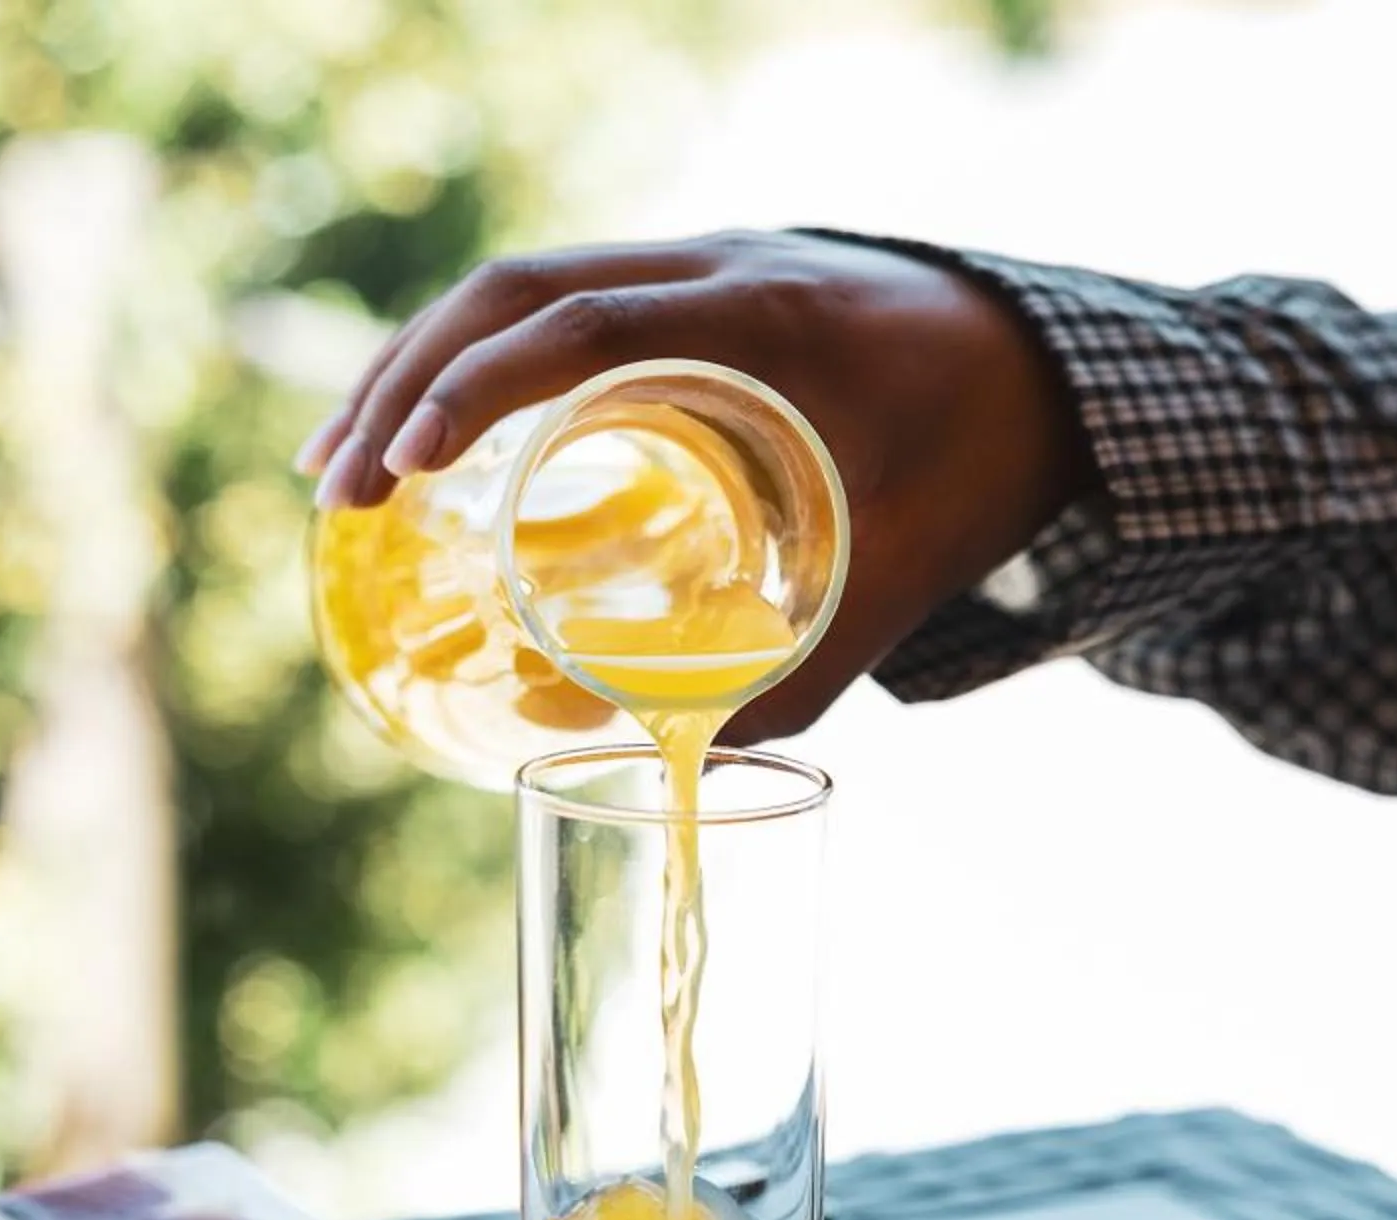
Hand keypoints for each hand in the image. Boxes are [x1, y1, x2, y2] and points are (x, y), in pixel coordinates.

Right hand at [298, 231, 1093, 739]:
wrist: (1058, 370)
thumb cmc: (987, 467)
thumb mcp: (903, 575)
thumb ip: (805, 673)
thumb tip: (684, 774)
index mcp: (767, 316)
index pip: (584, 318)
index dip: (478, 383)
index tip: (402, 462)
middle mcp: (719, 268)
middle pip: (519, 286)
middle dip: (408, 380)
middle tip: (338, 488)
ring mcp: (701, 267)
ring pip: (526, 285)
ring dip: (425, 365)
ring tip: (348, 466)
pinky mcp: (692, 291)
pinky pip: (563, 302)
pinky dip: (484, 361)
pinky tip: (432, 433)